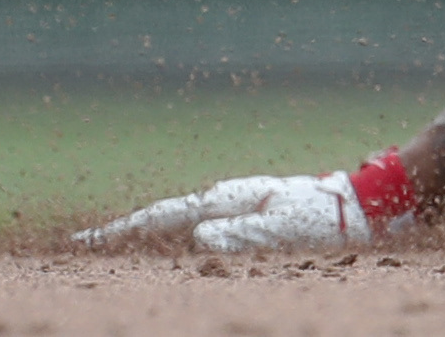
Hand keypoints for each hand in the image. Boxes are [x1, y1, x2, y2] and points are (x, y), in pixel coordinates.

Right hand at [75, 173, 378, 252]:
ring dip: (147, 232)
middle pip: (165, 215)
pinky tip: (168, 247)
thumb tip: (196, 238)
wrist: (361, 205)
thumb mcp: (281, 232)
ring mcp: (240, 204)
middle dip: (125, 231)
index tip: (83, 243)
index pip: (163, 215)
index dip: (122, 231)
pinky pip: (202, 226)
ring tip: (114, 246)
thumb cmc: (324, 220)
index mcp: (230, 199)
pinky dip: (175, 235)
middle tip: (84, 246)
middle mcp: (230, 197)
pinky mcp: (251, 214)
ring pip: (181, 218)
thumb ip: (239, 234)